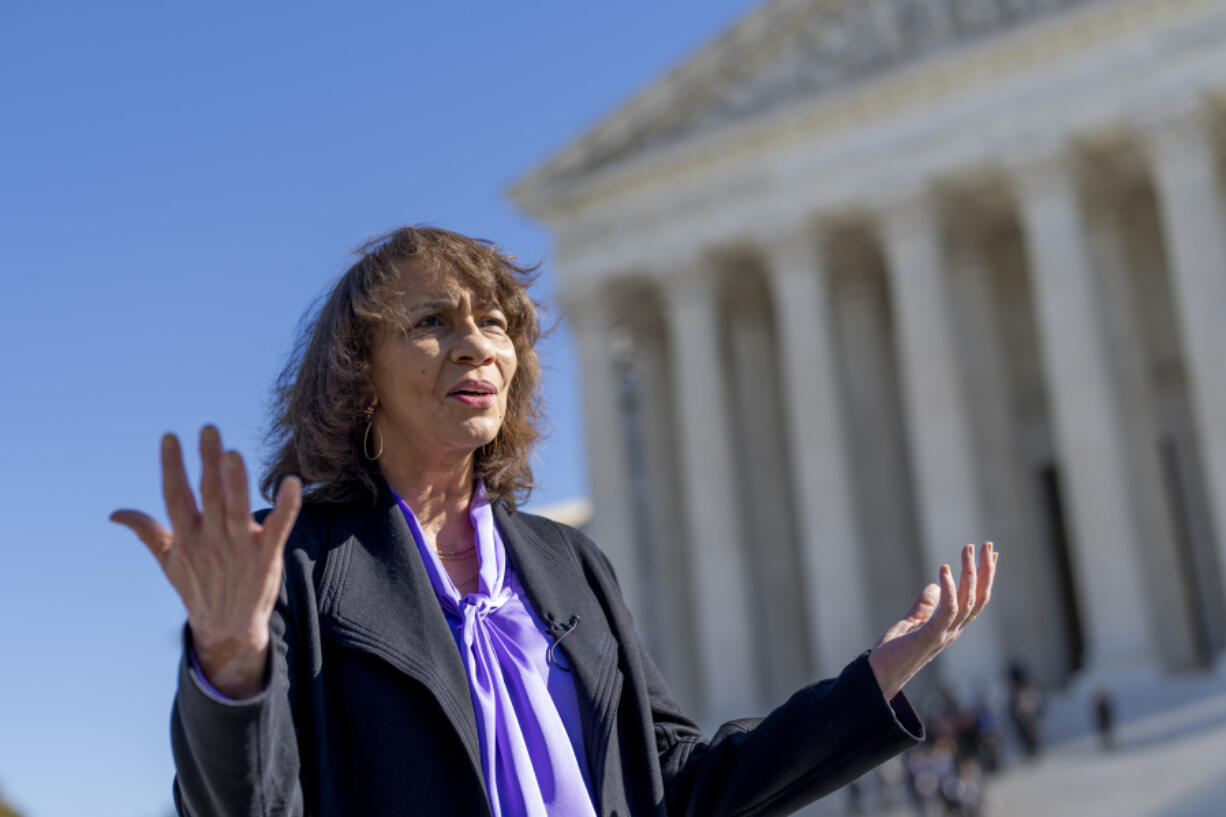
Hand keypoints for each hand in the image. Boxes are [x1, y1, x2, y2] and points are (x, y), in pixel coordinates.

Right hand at [111, 426, 301, 697]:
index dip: (172, 466)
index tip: (170, 437)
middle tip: (209, 429)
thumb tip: (115, 514)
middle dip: (208, 462)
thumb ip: (147, 532)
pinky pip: (279, 527)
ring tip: (234, 453)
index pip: (176, 495)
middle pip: (209, 495)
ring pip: (238, 508)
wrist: (227, 627)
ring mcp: (240, 548)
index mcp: (187, 537)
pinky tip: (292, 483)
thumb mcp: (168, 561)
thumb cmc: (197, 587)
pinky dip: (286, 506)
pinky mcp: (266, 556)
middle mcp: (211, 539)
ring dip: (237, 481)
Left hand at [868, 542, 996, 699]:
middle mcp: (954, 630)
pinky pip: (947, 610)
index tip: (992, 554)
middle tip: (987, 545)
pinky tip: (944, 570)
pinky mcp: (930, 636)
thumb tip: (933, 586)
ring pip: (967, 600)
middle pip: (979, 597)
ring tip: (968, 550)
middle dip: (985, 570)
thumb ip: (924, 606)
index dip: (985, 576)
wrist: (880, 676)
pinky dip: (948, 589)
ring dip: (970, 573)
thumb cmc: (895, 652)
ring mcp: (944, 634)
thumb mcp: (911, 622)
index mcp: (951, 626)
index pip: (976, 598)